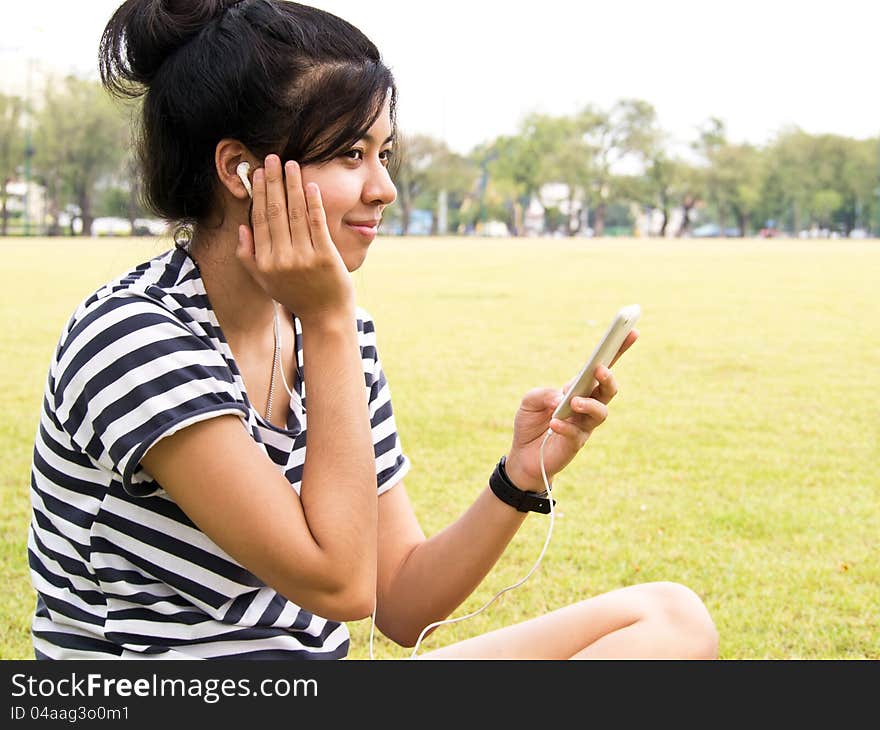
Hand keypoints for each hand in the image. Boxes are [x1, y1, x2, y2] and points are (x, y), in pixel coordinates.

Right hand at [236, 155, 354, 323]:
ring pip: (295, 213)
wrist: (325, 316)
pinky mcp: (324, 257)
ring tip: (292, 164)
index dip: (259, 194)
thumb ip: (249, 257)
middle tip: (272, 158)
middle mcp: (280, 260)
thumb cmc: (295, 296)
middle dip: (273, 181)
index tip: (259, 173)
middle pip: (275, 212)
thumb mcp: (265, 281)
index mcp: (263, 263)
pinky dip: (313, 203)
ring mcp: (303, 258)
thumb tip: (242, 227)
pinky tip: (310, 185)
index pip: (259, 220)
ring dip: (293, 185)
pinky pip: (316, 223)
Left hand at [504, 330, 637, 492]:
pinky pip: (577, 434)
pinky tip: (554, 423)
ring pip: (601, 412)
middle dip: (608, 377)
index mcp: (578, 388)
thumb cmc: (530, 423)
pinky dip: (565, 427)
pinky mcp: (576, 444)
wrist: (522, 456)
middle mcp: (586, 405)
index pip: (602, 366)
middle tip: (598, 370)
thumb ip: (543, 393)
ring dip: (589, 404)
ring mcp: (584, 425)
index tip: (632, 331)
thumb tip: (560, 398)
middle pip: (608, 389)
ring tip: (573, 403)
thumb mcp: (529, 401)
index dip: (618, 349)